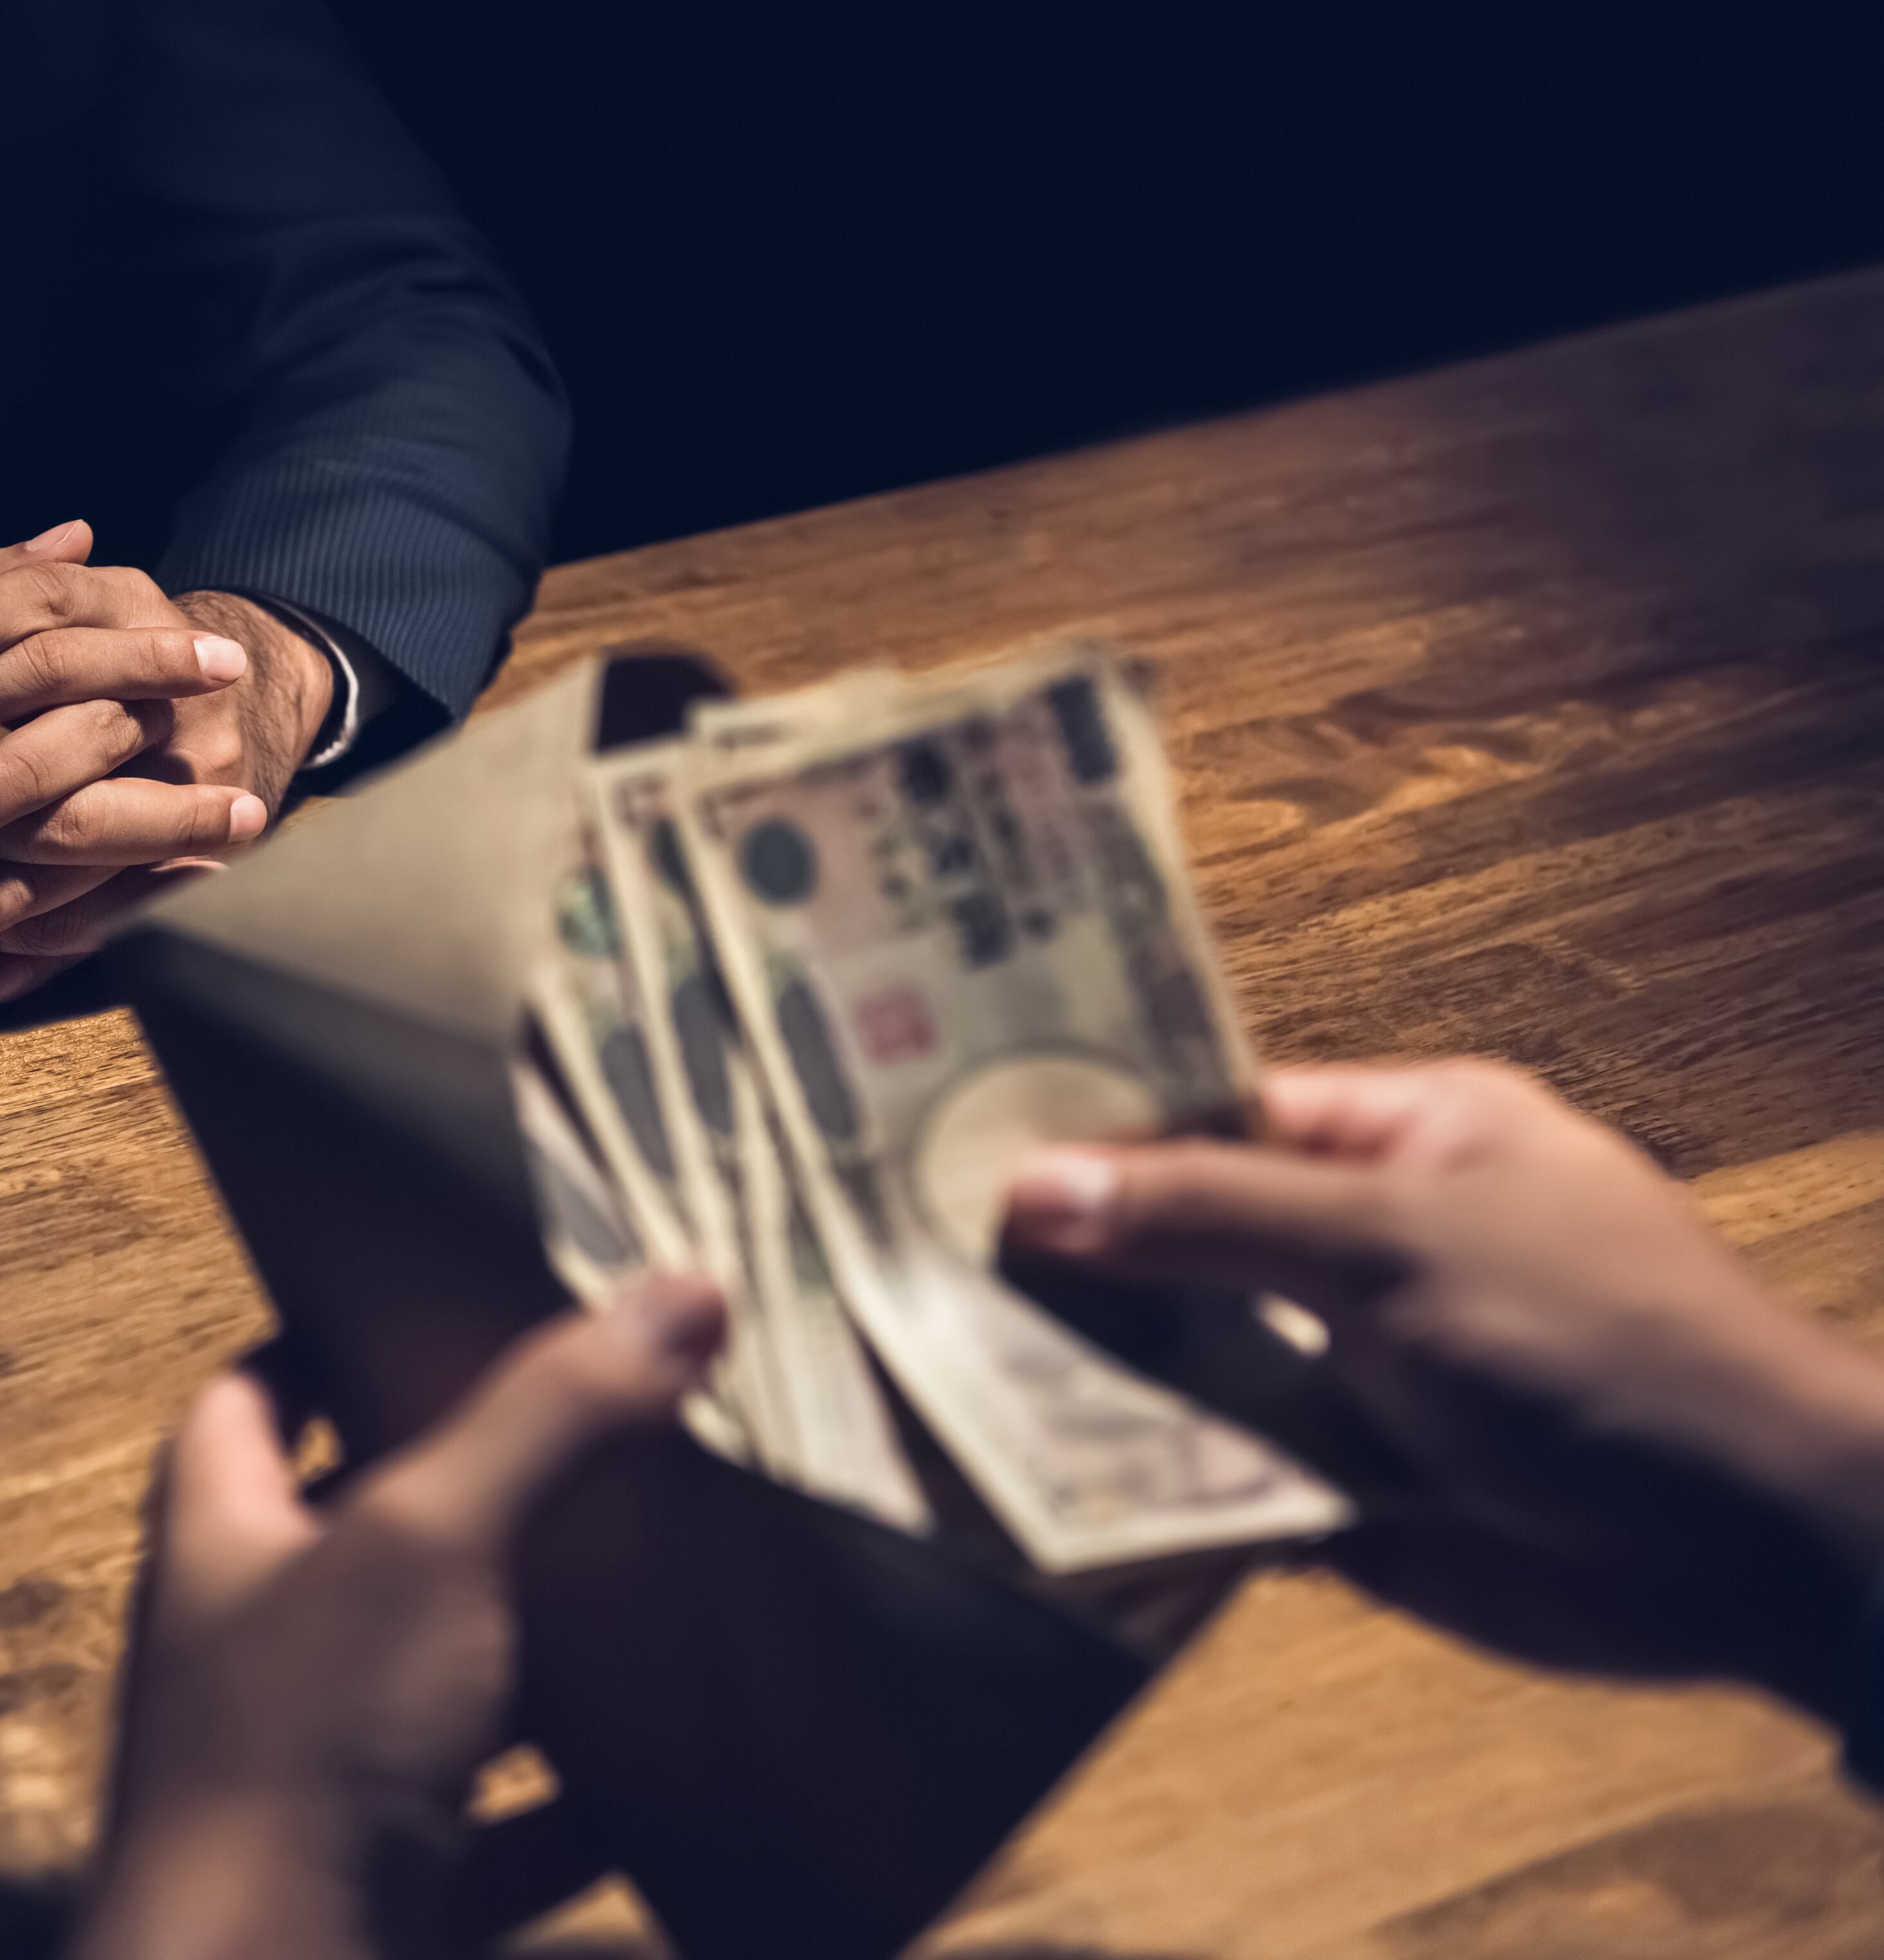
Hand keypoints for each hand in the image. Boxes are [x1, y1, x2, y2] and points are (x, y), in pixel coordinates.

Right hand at [0, 524, 267, 996]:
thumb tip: (85, 538)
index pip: (52, 662)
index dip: (147, 661)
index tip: (219, 661)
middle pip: (71, 785)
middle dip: (171, 793)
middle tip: (253, 794)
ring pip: (48, 878)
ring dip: (147, 874)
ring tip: (218, 864)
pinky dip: (65, 935)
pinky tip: (130, 927)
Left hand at [71, 1274, 727, 1959]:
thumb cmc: (301, 1757)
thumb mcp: (427, 1543)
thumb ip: (547, 1419)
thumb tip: (681, 1286)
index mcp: (224, 1543)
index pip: (247, 1402)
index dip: (322, 1338)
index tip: (431, 1298)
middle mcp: (257, 1655)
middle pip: (360, 1539)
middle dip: (471, 1490)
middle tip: (600, 1428)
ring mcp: (319, 1782)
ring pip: (440, 1685)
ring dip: (538, 1647)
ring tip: (659, 1576)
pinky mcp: (393, 1890)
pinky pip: (503, 1834)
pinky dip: (584, 1807)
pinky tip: (673, 1768)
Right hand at [1004, 1061, 1883, 1714]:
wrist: (1751, 1550)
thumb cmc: (1598, 1345)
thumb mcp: (1391, 1246)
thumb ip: (1207, 1215)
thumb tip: (1032, 1185)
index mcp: (1406, 1141)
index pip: (1216, 1114)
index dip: (1097, 1127)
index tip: (952, 1141)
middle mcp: (1372, 1249)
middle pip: (1188, 1244)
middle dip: (1074, 1265)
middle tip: (912, 1266)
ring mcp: (1360, 1373)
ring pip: (1194, 1365)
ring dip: (1095, 1379)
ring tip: (939, 1372)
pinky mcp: (1351, 1492)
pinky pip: (1224, 1476)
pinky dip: (1146, 1483)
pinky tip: (1030, 1478)